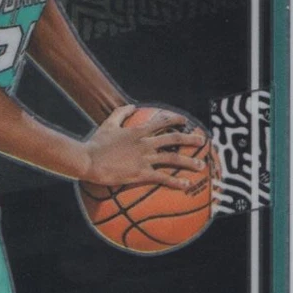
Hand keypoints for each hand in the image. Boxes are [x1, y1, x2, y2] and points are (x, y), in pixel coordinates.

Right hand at [83, 104, 206, 189]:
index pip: (162, 122)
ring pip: (172, 159)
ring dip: (189, 162)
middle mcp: (145, 143)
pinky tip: (186, 185)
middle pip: (173, 140)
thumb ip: (121, 113)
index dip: (175, 120)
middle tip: (202, 141)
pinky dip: (176, 181)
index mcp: (138, 131)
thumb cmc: (96, 143)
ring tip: (201, 165)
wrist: (89, 161)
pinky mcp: (141, 173)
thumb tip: (131, 106)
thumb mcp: (108, 124)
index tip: (185, 121)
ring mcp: (144, 159)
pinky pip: (163, 178)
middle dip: (190, 139)